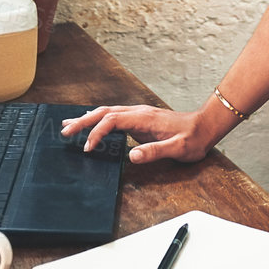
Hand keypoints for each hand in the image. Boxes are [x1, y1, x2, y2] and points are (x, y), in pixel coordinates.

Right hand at [60, 104, 214, 165]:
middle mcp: (138, 112)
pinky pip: (114, 116)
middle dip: (83, 121)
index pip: (112, 121)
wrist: (205, 127)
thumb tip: (132, 156)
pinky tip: (92, 123)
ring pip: (107, 112)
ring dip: (88, 118)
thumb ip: (155, 151)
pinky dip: (99, 119)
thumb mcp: (177, 149)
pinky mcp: (140, 119)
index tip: (88, 147)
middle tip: (63, 130)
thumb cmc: (193, 138)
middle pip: (104, 112)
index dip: (97, 133)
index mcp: (143, 118)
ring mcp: (138, 114)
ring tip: (69, 124)